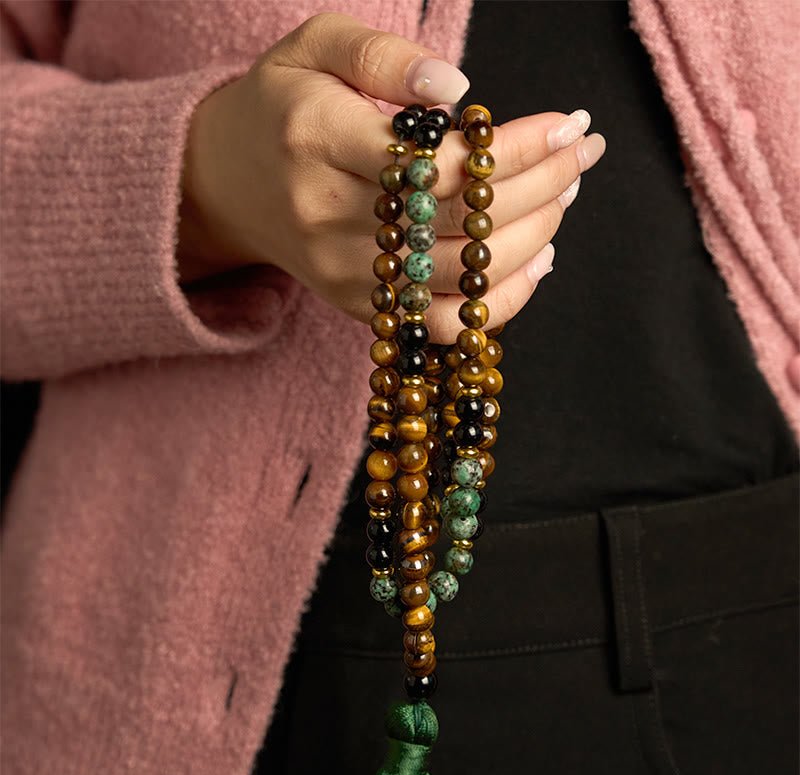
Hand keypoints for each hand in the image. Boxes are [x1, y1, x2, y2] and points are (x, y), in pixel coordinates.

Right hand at [176, 12, 605, 342]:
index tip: (570, 126)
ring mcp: (343, 274)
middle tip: (584, 156)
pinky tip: (537, 261)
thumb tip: (456, 90)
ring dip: (532, 239)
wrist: (229, 183)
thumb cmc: (283, 107)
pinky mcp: (358, 307)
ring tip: (566, 195)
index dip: (516, 149)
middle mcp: (328, 217)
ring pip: (458, 277)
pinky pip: (440, 325)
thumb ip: (381, 57)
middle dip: (539, 189)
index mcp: (317, 141)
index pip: (437, 159)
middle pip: (457, 222)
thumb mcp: (315, 47)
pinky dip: (499, 303)